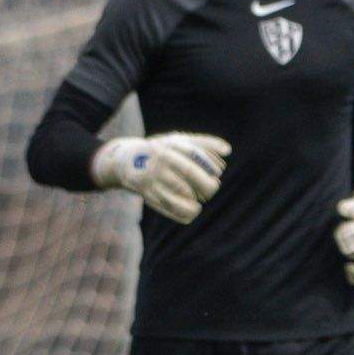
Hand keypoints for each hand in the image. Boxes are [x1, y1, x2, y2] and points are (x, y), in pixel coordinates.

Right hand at [91, 132, 229, 223]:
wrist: (125, 160)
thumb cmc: (161, 150)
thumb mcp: (178, 141)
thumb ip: (204, 144)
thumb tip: (228, 150)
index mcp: (169, 144)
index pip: (194, 152)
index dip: (210, 163)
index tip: (218, 171)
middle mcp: (159, 158)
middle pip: (191, 172)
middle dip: (208, 185)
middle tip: (212, 189)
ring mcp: (152, 176)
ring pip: (183, 192)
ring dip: (196, 200)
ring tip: (199, 200)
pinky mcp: (146, 192)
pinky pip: (171, 207)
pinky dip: (186, 213)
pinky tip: (193, 211)